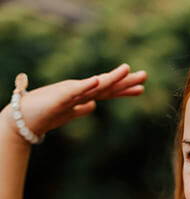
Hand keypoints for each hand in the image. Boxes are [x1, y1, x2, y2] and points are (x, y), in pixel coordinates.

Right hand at [1, 63, 145, 140]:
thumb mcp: (69, 113)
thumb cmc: (46, 114)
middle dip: (125, 81)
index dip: (125, 90)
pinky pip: (75, 91)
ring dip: (111, 78)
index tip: (142, 88)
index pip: (108, 92)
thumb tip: (93, 106)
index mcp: (84, 95)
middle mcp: (80, 90)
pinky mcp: (60, 97)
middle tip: (145, 75)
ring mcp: (71, 92)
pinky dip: (86, 85)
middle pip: (106, 86)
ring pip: (94, 84)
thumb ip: (81, 108)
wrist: (25, 117)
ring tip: (127, 70)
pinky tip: (96, 80)